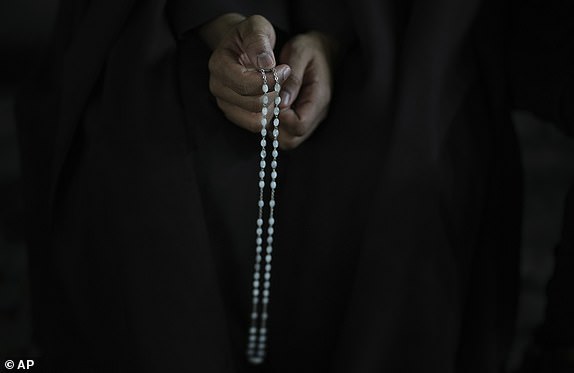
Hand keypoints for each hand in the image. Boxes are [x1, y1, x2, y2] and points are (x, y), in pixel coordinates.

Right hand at [199, 14, 290, 132]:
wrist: (242, 46)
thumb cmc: (251, 36)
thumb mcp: (256, 27)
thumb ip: (258, 41)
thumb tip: (265, 64)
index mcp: (219, 65)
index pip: (245, 84)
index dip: (270, 81)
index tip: (285, 69)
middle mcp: (218, 87)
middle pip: (252, 104)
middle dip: (273, 93)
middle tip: (281, 78)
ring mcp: (224, 103)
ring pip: (255, 120)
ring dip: (271, 106)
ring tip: (275, 88)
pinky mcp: (234, 114)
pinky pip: (255, 125)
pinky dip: (268, 115)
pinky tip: (271, 98)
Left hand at [277, 31, 338, 148]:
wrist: (324, 48)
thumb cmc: (310, 48)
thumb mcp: (300, 52)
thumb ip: (292, 78)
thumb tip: (282, 103)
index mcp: (319, 98)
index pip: (298, 125)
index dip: (280, 118)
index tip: (272, 100)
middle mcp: (316, 114)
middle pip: (291, 139)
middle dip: (274, 127)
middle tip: (268, 105)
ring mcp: (310, 119)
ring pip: (287, 140)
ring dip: (273, 127)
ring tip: (269, 105)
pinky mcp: (302, 119)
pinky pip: (286, 133)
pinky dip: (275, 125)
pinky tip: (272, 106)